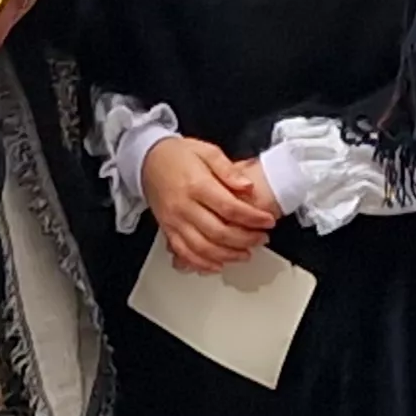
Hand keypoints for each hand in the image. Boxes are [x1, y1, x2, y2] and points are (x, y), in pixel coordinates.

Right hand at [142, 135, 274, 273]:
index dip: (252, 218)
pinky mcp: (168, 230)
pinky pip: (184, 253)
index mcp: (196, 185)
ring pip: (203, 248)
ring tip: (246, 253)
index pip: (230, 208)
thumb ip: (228, 170)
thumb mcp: (207, 151)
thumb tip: (247, 186)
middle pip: (219, 232)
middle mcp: (184, 206)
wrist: (147, 160)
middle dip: (245, 239)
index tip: (267, 221)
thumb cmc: (177, 155)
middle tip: (261, 238)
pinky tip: (218, 264)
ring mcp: (174, 221)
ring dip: (228, 255)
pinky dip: (202, 263)